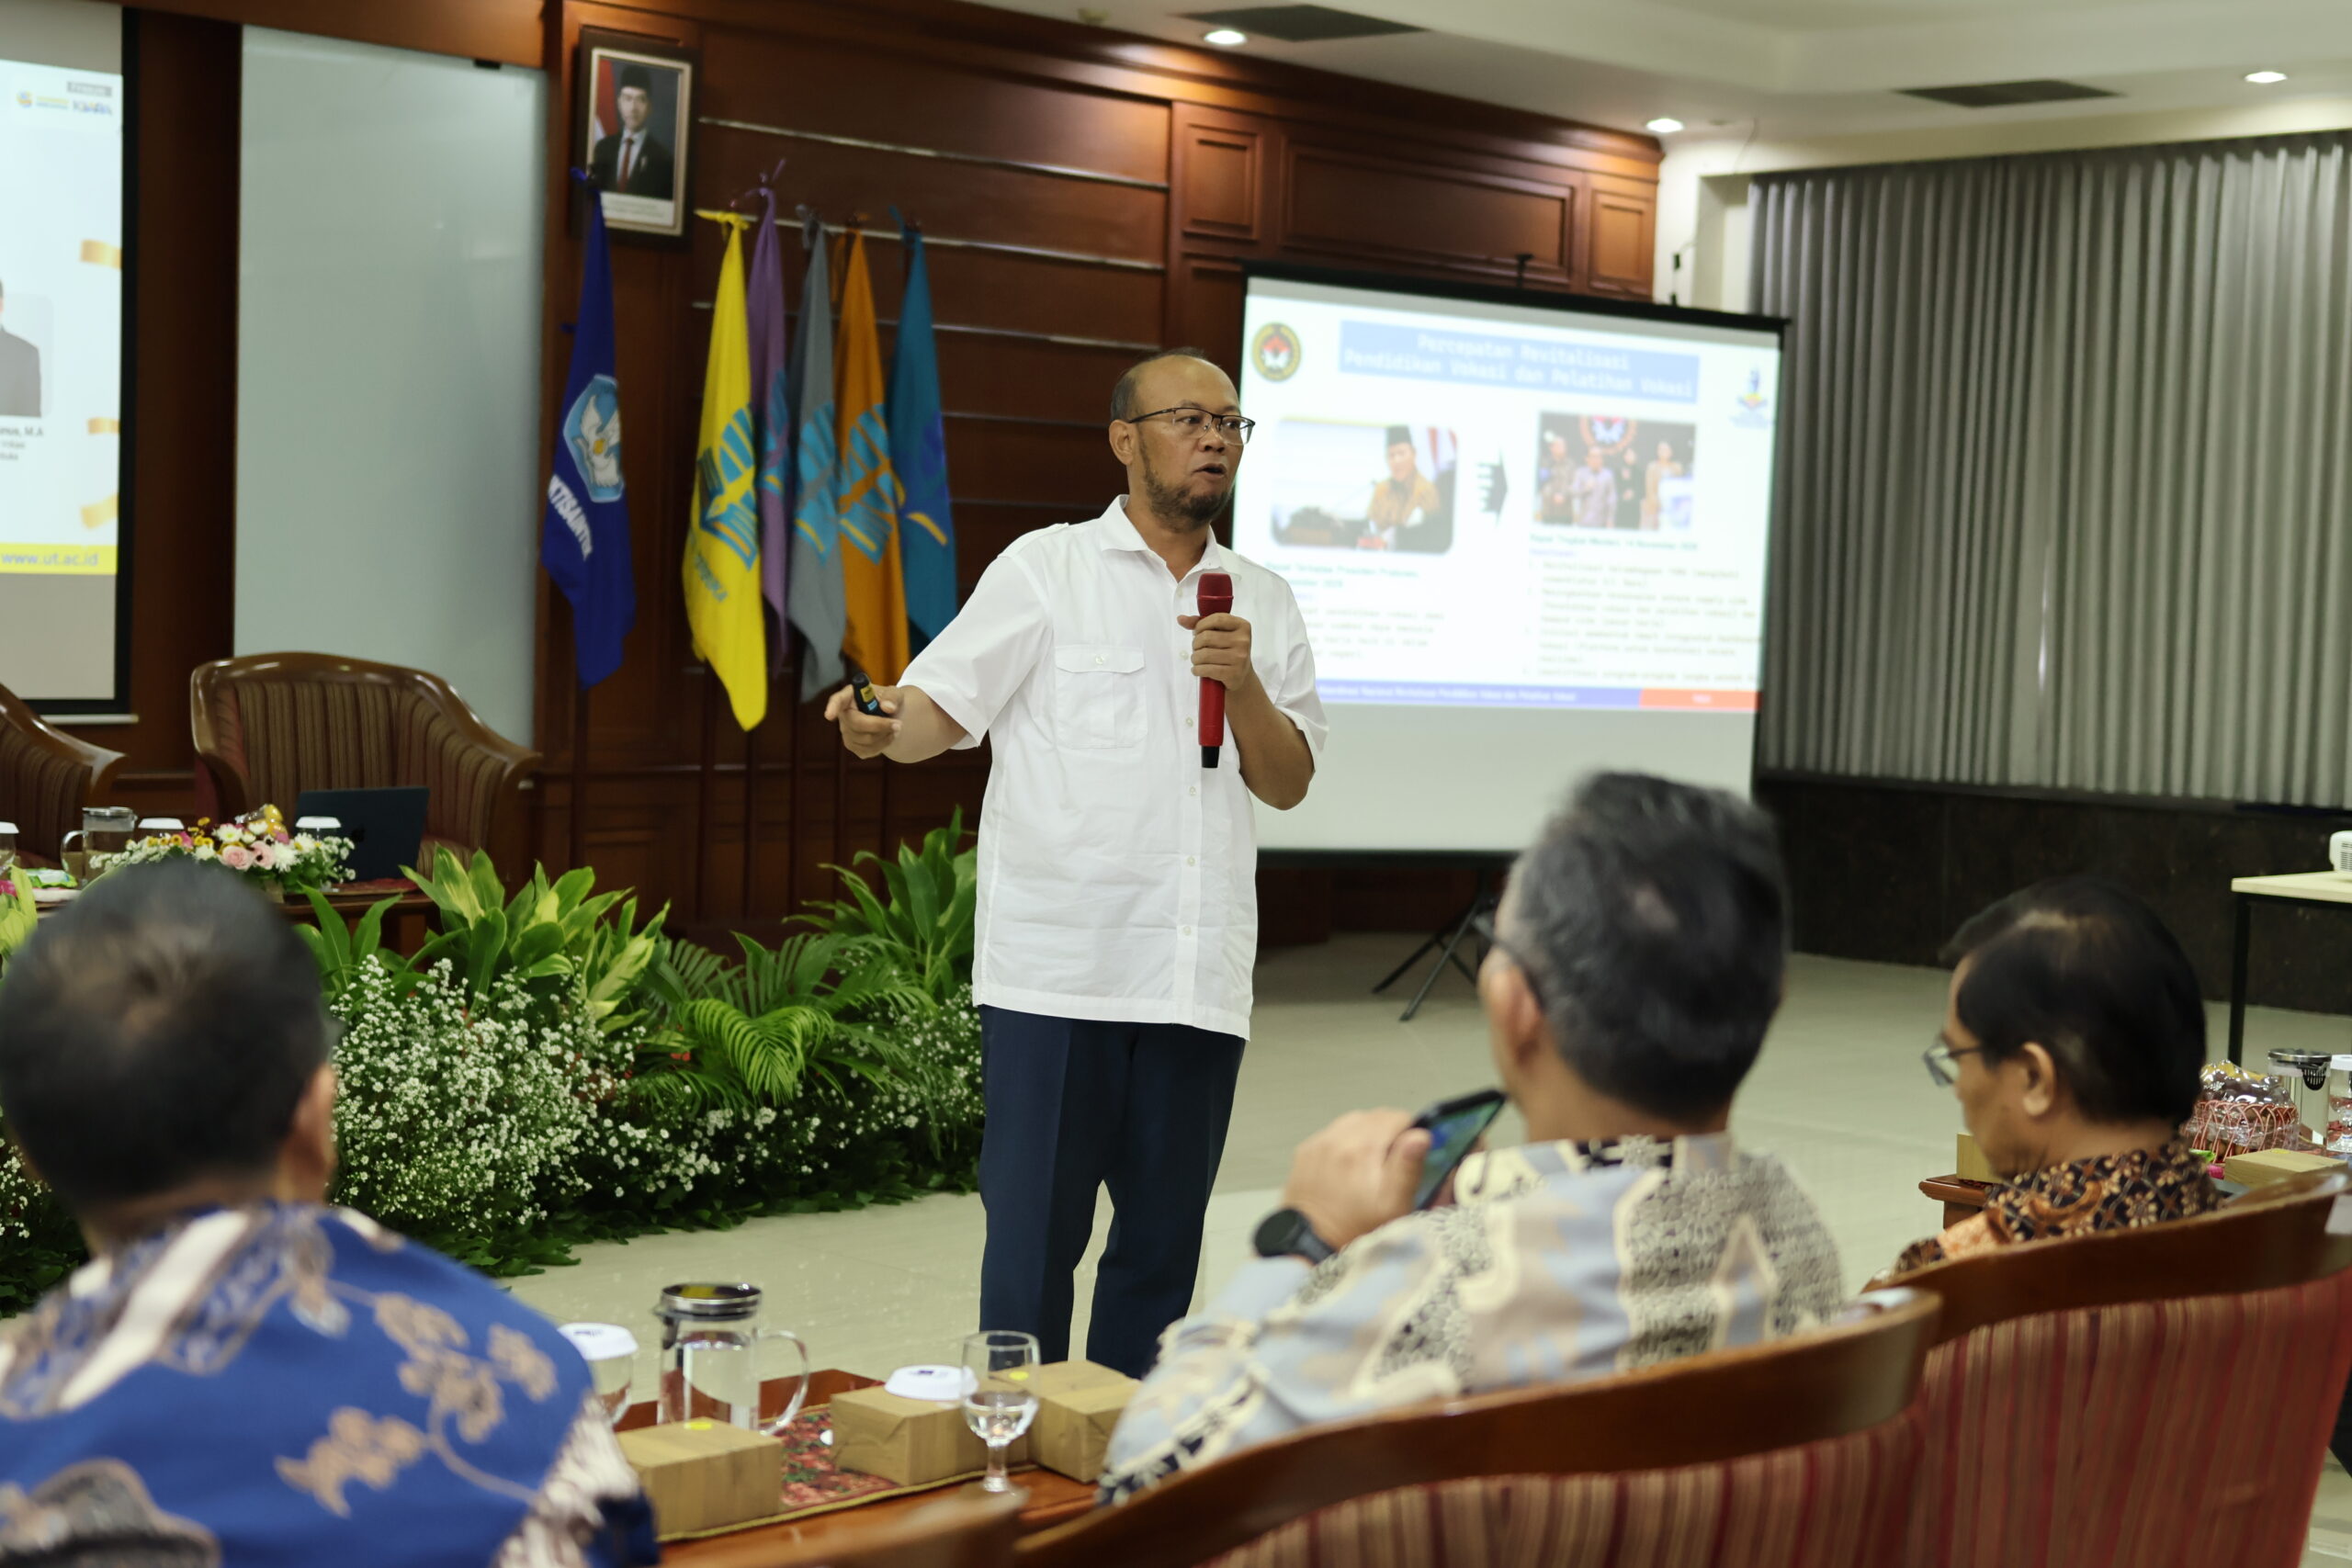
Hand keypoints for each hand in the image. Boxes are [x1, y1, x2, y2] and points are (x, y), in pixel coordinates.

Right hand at [823, 684, 900, 759]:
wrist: (892, 717)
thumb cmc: (889, 701)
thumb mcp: (894, 693)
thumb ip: (892, 697)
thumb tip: (887, 707)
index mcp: (850, 696)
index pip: (837, 700)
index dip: (832, 707)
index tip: (829, 715)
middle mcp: (844, 714)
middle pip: (856, 724)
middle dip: (879, 725)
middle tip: (899, 724)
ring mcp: (846, 732)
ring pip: (864, 739)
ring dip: (885, 735)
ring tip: (896, 727)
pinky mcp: (853, 746)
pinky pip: (867, 750)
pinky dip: (883, 744)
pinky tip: (889, 736)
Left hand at [1177, 612, 1260, 701]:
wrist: (1241, 676)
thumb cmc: (1228, 651)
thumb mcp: (1221, 633)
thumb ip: (1201, 624)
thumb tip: (1180, 619)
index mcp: (1242, 626)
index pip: (1216, 619)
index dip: (1201, 625)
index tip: (1197, 632)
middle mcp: (1243, 641)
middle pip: (1207, 637)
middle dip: (1195, 644)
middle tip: (1197, 649)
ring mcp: (1240, 658)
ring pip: (1204, 654)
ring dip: (1195, 658)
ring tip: (1197, 660)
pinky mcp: (1234, 673)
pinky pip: (1207, 669)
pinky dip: (1197, 670)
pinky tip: (1197, 670)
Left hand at [1278, 1110, 1430, 1251]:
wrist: (1311, 1243)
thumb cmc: (1359, 1228)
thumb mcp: (1394, 1206)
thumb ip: (1408, 1167)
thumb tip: (1420, 1135)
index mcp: (1365, 1147)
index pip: (1397, 1117)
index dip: (1409, 1133)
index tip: (1407, 1154)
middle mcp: (1339, 1137)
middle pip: (1374, 1116)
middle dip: (1388, 1132)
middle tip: (1389, 1161)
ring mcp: (1319, 1142)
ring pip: (1352, 1121)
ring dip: (1365, 1134)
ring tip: (1367, 1163)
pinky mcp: (1305, 1150)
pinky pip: (1331, 1133)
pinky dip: (1343, 1141)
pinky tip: (1344, 1165)